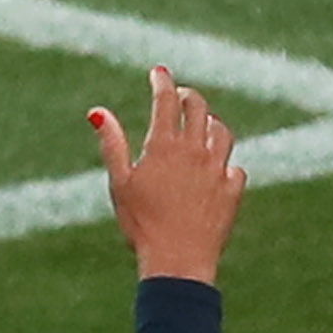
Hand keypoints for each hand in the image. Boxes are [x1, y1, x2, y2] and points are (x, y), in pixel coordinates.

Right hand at [97, 67, 241, 284]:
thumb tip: (98, 113)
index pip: (167, 100)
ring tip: (204, 126)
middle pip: (199, 108)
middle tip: (181, 96)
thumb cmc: (141, 224)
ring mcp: (218, 169)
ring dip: (212, 124)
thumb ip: (112, 145)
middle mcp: (196, 150)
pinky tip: (220, 169)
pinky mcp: (232, 190)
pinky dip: (227, 164)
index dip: (162, 82)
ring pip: (222, 132)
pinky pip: (235, 168)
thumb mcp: (120, 183)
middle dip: (189, 96)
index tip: (159, 73)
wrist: (178, 260)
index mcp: (165, 145)